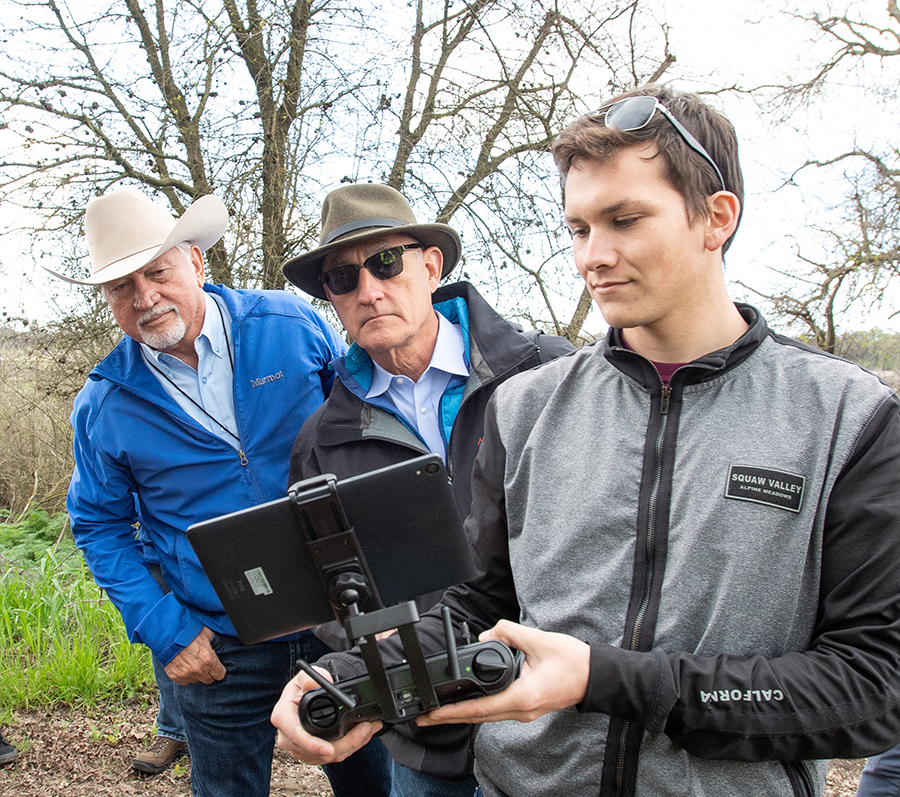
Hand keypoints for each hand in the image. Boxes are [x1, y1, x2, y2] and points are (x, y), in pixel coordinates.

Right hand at [163, 626, 226, 684]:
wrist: (169, 635)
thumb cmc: (189, 632)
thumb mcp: (207, 634)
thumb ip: (213, 643)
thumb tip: (216, 644)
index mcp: (209, 659)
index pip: (220, 675)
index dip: (219, 670)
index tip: (216, 666)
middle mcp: (198, 670)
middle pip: (209, 680)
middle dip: (209, 673)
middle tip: (205, 664)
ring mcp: (186, 674)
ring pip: (196, 681)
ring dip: (197, 674)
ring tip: (193, 663)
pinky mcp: (175, 676)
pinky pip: (185, 682)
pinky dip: (186, 676)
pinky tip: (185, 667)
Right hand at [272, 667, 382, 764]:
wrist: (307, 695)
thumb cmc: (303, 686)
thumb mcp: (304, 676)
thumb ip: (308, 678)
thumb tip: (315, 684)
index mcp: (283, 716)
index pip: (296, 735)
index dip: (312, 745)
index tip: (328, 749)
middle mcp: (288, 736)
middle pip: (317, 751)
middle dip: (345, 743)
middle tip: (365, 729)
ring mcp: (300, 747)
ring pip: (329, 756)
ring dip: (352, 744)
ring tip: (369, 728)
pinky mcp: (312, 754)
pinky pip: (333, 756)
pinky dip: (350, 747)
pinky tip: (362, 735)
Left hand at [417, 619, 589, 725]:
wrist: (595, 676)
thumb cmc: (573, 661)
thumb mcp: (538, 639)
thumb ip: (509, 632)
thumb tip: (486, 634)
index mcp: (522, 697)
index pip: (479, 708)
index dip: (452, 711)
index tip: (432, 712)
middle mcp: (521, 711)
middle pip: (477, 718)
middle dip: (449, 717)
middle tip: (424, 716)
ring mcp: (524, 713)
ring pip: (486, 717)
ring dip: (462, 714)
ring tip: (440, 711)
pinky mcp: (526, 708)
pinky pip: (496, 712)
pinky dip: (478, 709)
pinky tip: (467, 704)